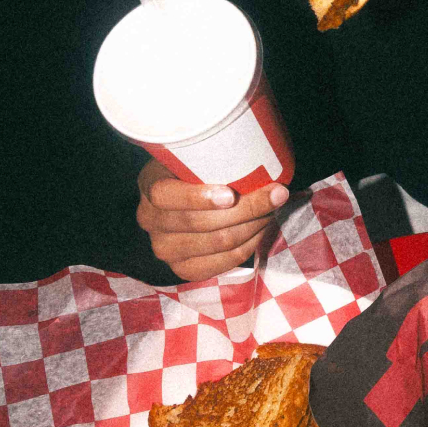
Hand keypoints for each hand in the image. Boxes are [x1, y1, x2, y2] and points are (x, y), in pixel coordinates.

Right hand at [136, 159, 289, 279]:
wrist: (185, 202)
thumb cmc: (196, 171)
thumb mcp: (195, 157)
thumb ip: (216, 157)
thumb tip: (262, 157)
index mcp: (150, 186)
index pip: (165, 196)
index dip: (198, 198)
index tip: (231, 194)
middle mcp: (150, 220)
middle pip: (201, 222)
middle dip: (247, 208)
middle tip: (277, 194)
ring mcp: (164, 249)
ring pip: (219, 242)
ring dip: (254, 225)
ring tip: (274, 209)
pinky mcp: (183, 269)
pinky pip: (224, 262)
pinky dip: (250, 245)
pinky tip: (262, 229)